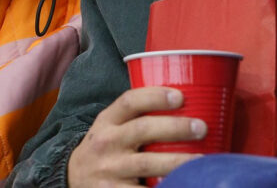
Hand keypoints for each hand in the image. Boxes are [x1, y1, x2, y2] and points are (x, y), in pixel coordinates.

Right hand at [67, 87, 204, 186]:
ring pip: (146, 163)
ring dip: (177, 161)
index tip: (180, 96)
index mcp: (107, 120)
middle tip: (201, 128)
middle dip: (175, 127)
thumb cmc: (106, 147)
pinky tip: (182, 183)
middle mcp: (107, 142)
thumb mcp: (111, 126)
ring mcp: (110, 169)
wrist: (74, 177)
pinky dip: (163, 187)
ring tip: (201, 159)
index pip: (129, 101)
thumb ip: (136, 116)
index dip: (155, 97)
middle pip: (142, 130)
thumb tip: (186, 102)